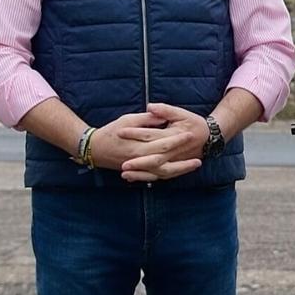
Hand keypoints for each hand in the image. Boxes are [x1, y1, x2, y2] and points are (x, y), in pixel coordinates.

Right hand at [85, 110, 200, 181]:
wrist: (94, 149)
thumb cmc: (111, 131)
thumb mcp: (128, 120)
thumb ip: (147, 120)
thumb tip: (162, 117)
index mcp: (138, 146)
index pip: (162, 144)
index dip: (177, 140)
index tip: (190, 135)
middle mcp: (139, 160)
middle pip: (166, 163)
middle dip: (183, 160)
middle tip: (199, 156)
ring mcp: (138, 168)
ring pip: (163, 174)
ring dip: (180, 170)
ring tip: (195, 165)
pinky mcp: (137, 172)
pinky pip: (156, 177)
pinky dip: (168, 175)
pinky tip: (179, 171)